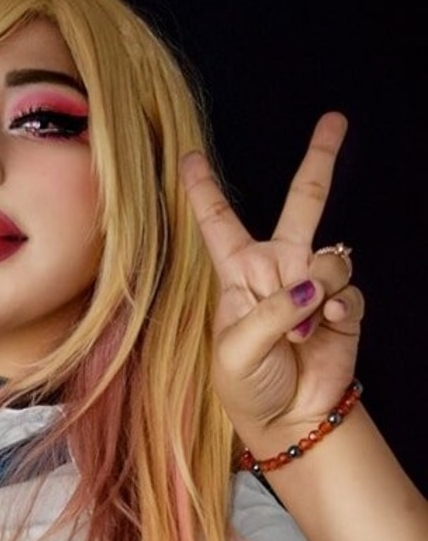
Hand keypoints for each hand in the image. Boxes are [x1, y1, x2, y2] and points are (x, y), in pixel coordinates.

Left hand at [180, 112, 364, 451]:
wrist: (288, 420)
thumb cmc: (247, 388)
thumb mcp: (237, 351)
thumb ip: (271, 311)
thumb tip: (311, 283)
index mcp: (238, 276)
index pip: (218, 222)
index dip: (203, 190)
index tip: (189, 156)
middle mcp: (279, 271)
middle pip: (303, 202)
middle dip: (321, 160)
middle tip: (335, 120)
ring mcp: (314, 286)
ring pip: (331, 258)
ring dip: (318, 293)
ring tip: (300, 333)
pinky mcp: (343, 307)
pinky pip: (350, 290)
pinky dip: (339, 309)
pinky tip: (325, 329)